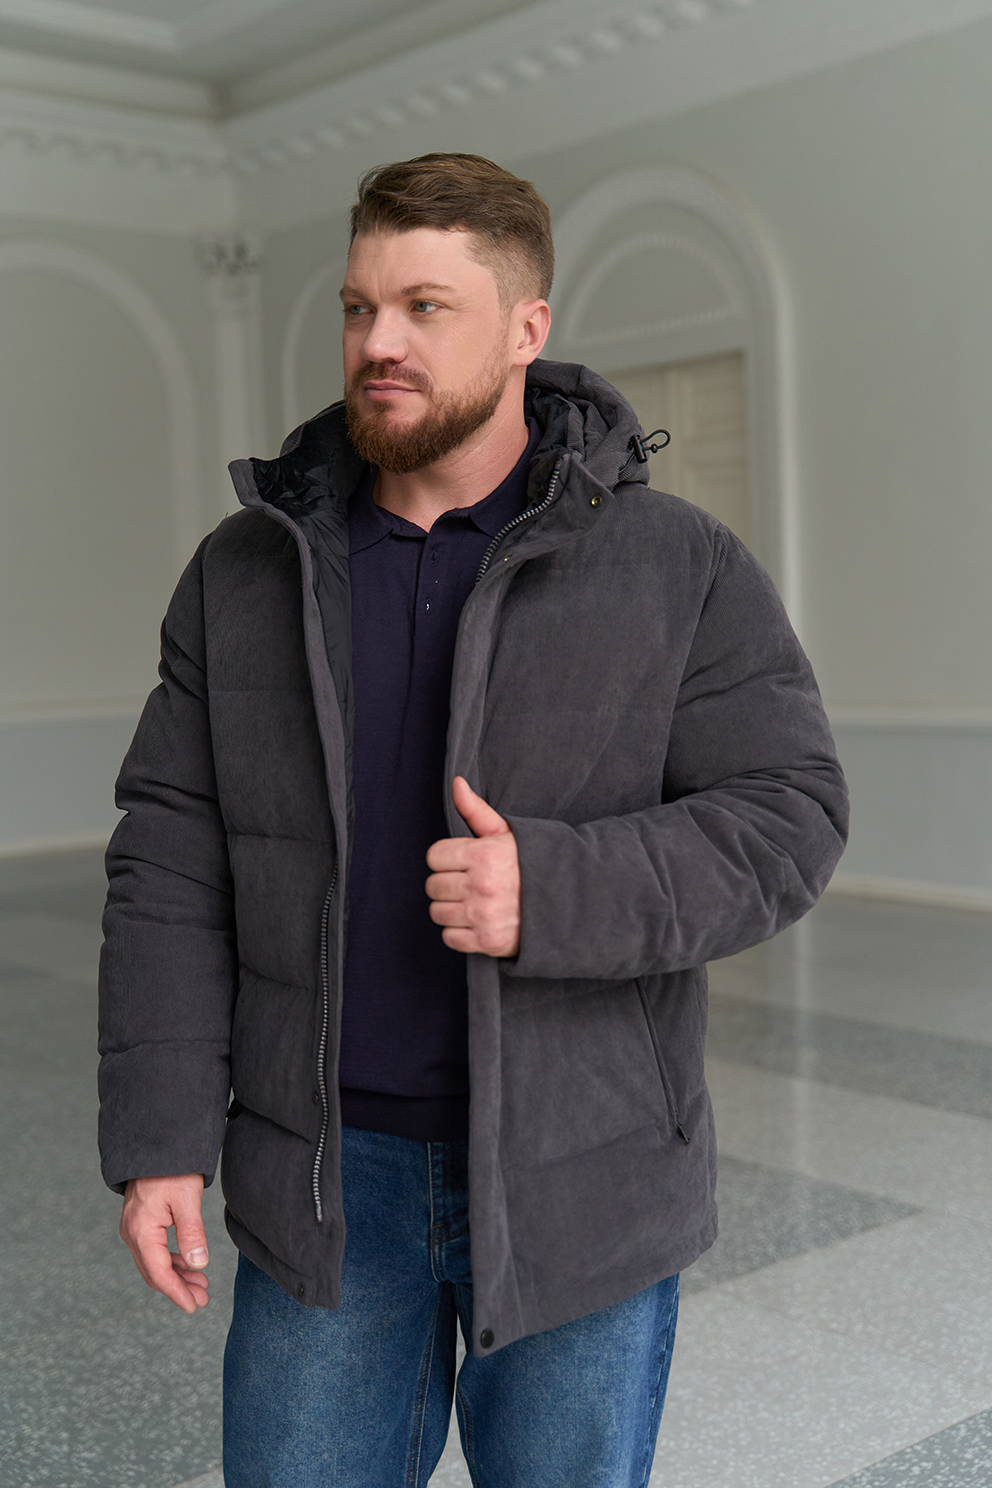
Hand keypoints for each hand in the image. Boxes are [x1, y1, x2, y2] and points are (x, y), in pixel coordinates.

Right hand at [120, 1173, 209, 1313]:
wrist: (155, 1144)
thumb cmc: (172, 1169)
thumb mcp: (187, 1199)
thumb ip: (192, 1233)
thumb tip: (198, 1264)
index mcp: (141, 1231)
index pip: (159, 1273)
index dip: (177, 1293)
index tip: (194, 1306)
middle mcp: (132, 1233)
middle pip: (154, 1272)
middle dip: (178, 1288)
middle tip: (203, 1299)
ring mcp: (133, 1228)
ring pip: (153, 1263)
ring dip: (176, 1276)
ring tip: (200, 1285)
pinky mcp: (140, 1222)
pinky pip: (153, 1250)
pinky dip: (171, 1261)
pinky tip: (187, 1265)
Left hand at [426, 777, 520, 956]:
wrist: (567, 900)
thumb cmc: (531, 863)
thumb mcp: (506, 833)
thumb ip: (475, 810)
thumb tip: (456, 783)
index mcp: (484, 855)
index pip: (434, 857)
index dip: (446, 858)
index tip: (461, 862)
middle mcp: (481, 886)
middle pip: (433, 886)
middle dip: (447, 883)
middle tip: (468, 883)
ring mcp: (483, 915)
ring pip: (437, 912)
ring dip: (451, 908)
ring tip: (472, 902)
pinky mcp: (487, 941)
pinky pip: (449, 937)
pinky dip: (459, 932)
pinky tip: (476, 921)